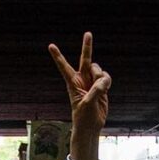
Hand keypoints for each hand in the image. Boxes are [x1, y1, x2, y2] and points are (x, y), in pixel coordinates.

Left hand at [46, 32, 111, 159]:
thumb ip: (96, 90)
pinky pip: (106, 77)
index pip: (64, 67)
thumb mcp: (87, 104)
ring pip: (99, 70)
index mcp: (72, 83)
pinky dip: (108, 82)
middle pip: (85, 59)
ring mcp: (92, 82)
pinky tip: (105, 90)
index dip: (58, 56)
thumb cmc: (83, 116)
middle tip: (88, 33)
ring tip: (100, 89)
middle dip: (87, 46)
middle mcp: (82, 79)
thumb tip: (104, 80)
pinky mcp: (101, 86)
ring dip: (101, 77)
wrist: (91, 125)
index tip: (51, 46)